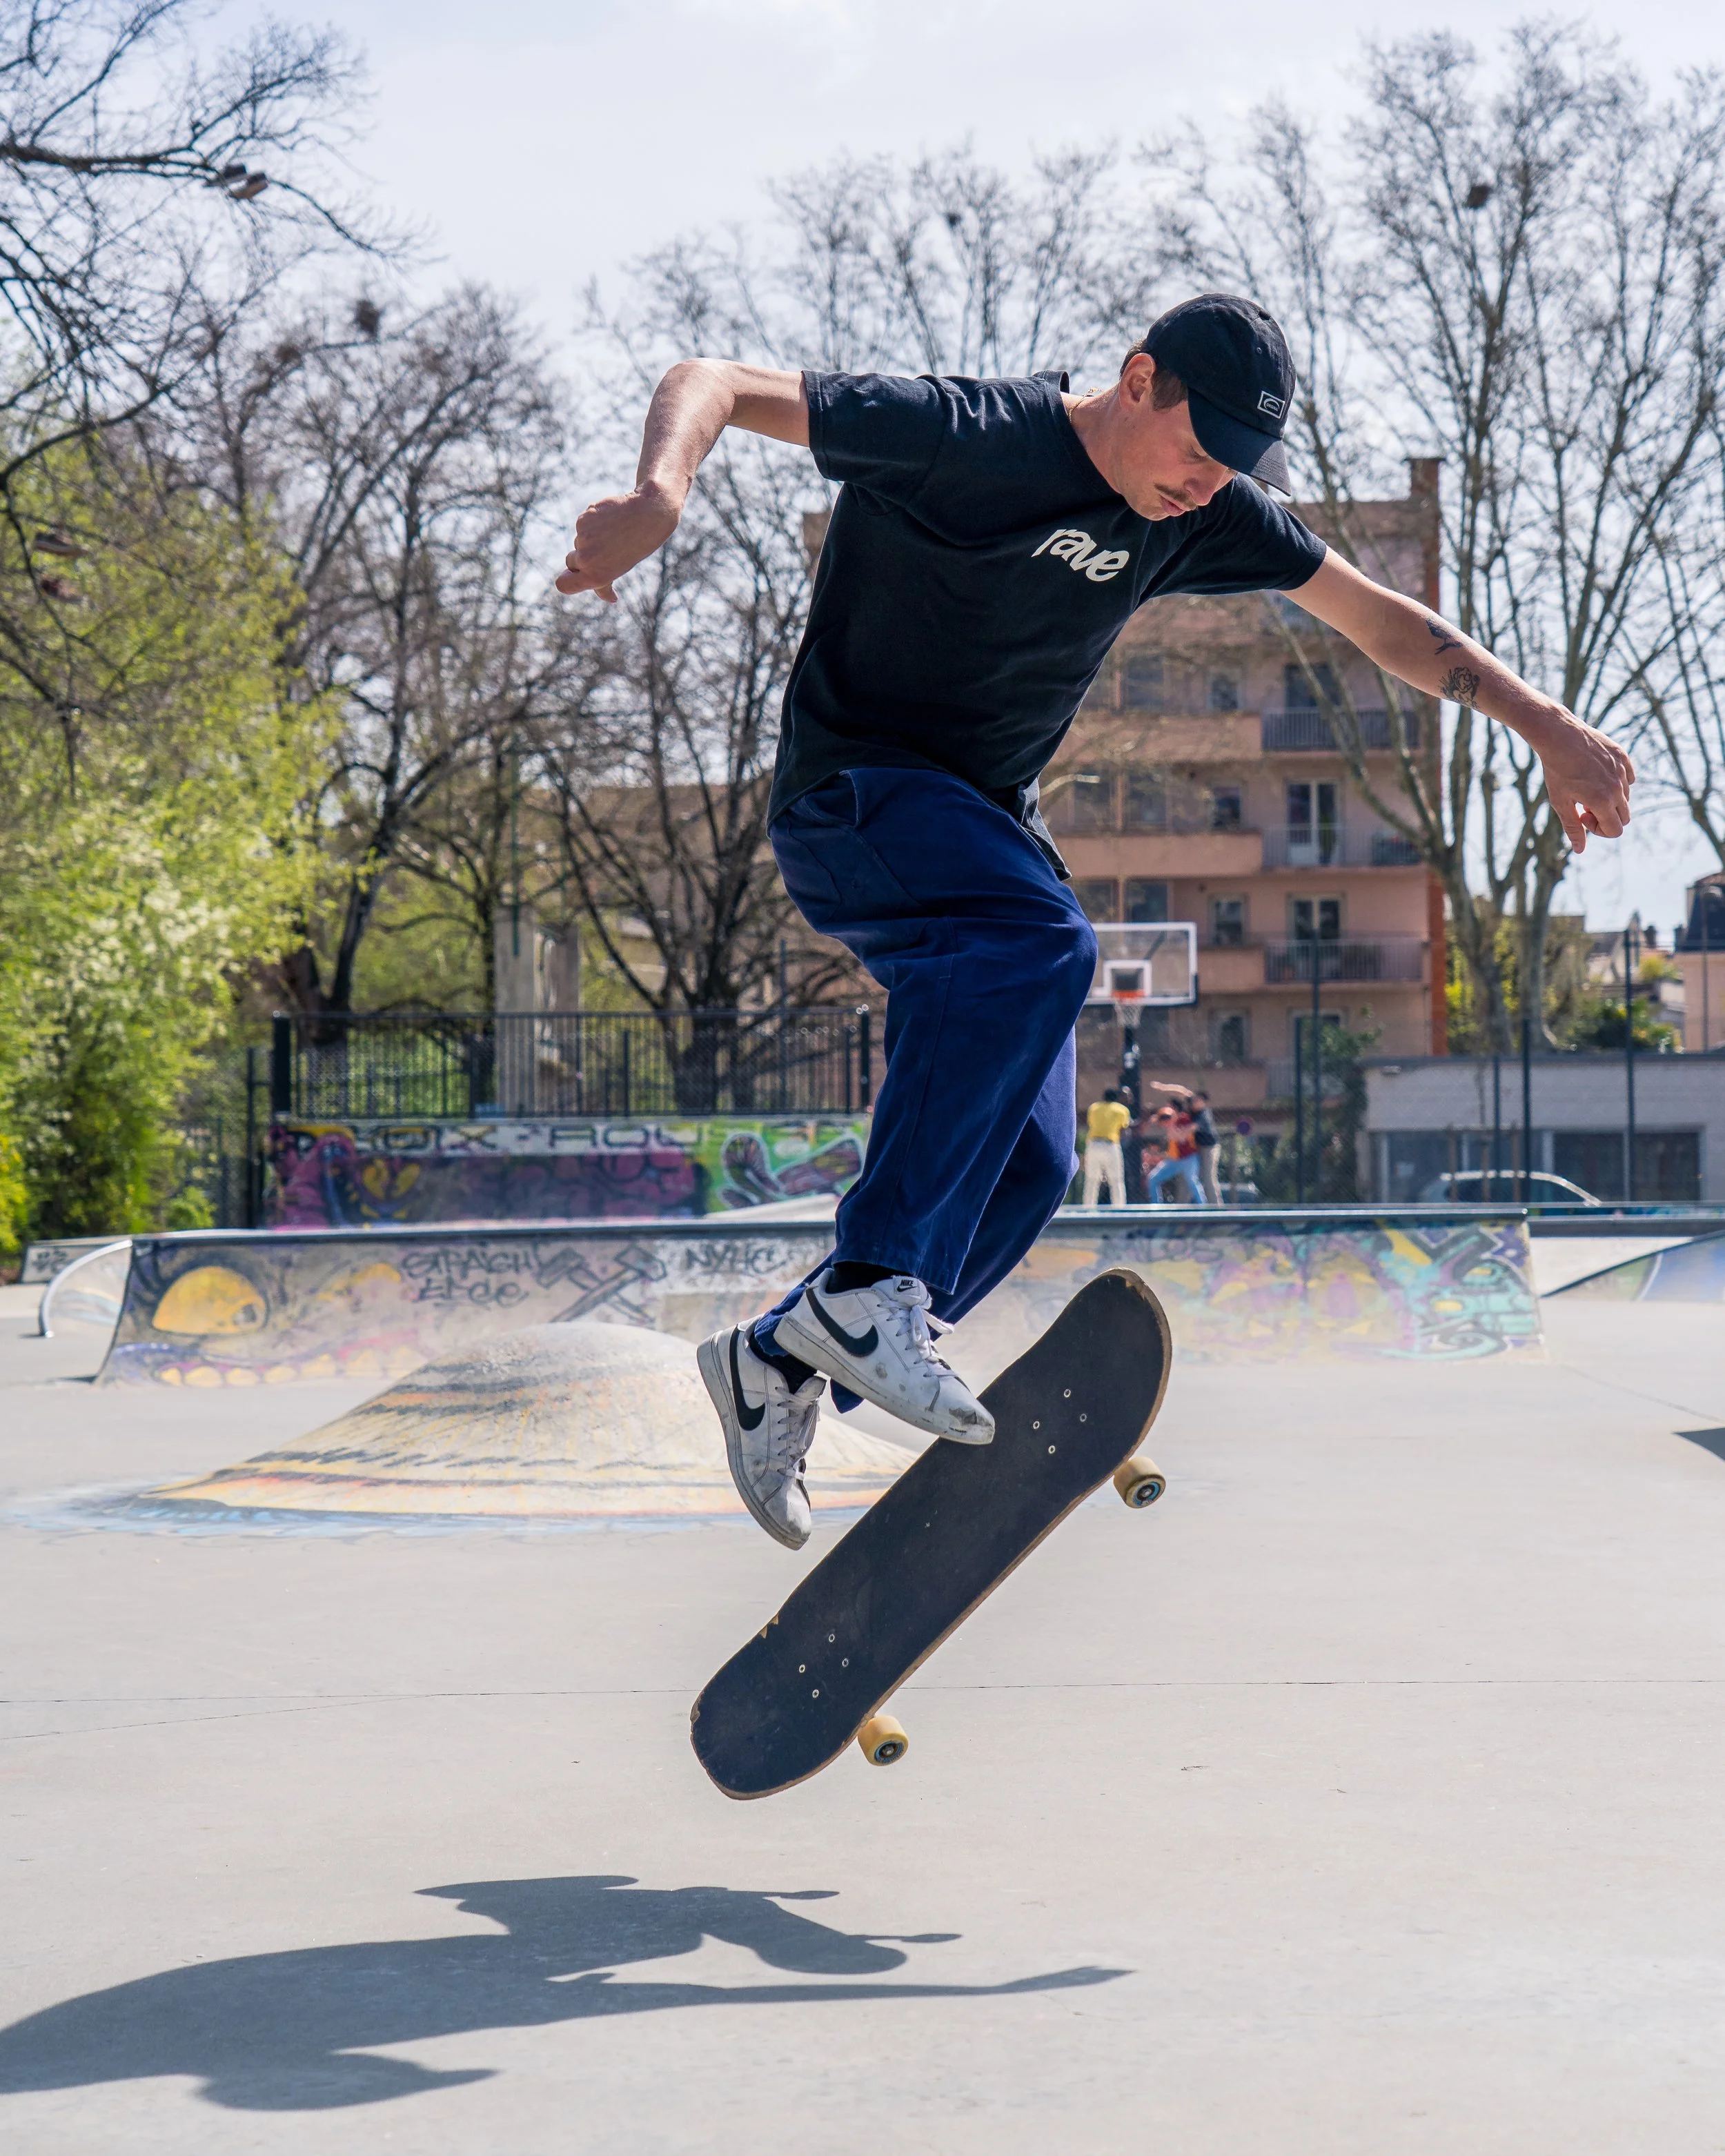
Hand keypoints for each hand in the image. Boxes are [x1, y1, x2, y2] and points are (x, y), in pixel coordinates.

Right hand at [554, 481, 681, 601]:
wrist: (647, 515)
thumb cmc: (637, 545)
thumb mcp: (620, 569)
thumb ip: (605, 582)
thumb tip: (612, 599)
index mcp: (595, 575)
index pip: (563, 585)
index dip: (566, 580)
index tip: (575, 575)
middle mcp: (586, 558)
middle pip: (570, 561)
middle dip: (583, 556)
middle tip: (605, 549)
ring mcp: (583, 538)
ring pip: (579, 540)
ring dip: (591, 537)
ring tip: (612, 533)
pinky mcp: (583, 520)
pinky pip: (583, 524)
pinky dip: (593, 522)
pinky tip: (609, 520)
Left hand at [1534, 711, 1634, 851]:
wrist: (1558, 735)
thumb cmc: (1556, 770)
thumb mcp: (1560, 802)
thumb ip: (1573, 828)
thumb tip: (1580, 850)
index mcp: (1602, 800)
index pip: (1616, 830)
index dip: (1599, 830)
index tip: (1582, 816)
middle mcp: (1617, 786)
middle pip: (1624, 817)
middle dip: (1606, 817)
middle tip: (1584, 804)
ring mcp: (1622, 770)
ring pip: (1626, 797)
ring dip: (1610, 799)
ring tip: (1588, 787)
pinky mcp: (1623, 756)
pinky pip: (1629, 778)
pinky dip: (1618, 783)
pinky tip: (1598, 775)